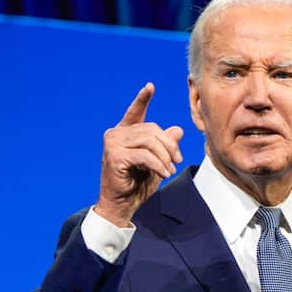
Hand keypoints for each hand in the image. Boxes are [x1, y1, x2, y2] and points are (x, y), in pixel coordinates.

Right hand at [95, 83, 183, 226]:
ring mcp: (113, 143)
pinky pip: (145, 155)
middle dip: (170, 146)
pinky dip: (158, 165)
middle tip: (178, 161)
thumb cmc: (137, 184)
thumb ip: (165, 146)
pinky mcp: (115, 155)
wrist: (121, 204)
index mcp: (125, 132)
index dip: (142, 99)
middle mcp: (116, 134)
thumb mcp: (157, 162)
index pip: (135, 112)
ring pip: (150, 142)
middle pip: (152, 129)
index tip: (150, 86)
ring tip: (169, 170)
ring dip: (165, 157)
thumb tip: (178, 130)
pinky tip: (163, 173)